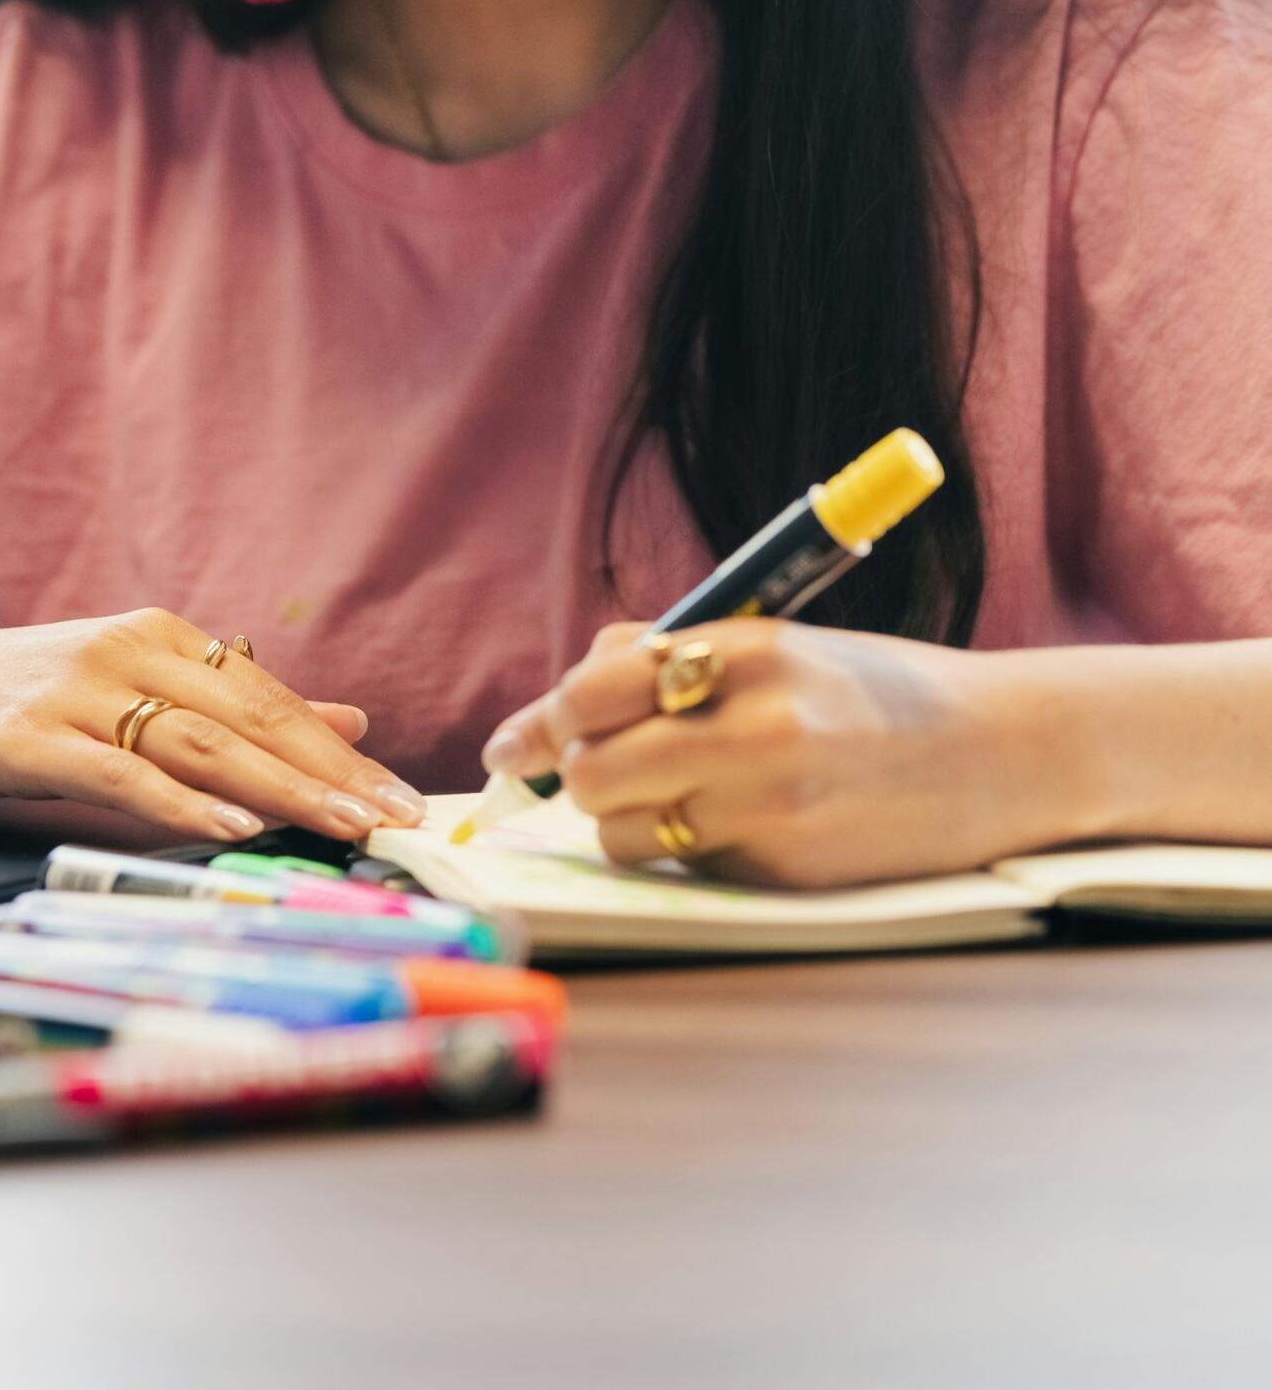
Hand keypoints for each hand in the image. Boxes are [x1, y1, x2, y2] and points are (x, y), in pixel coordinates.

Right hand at [0, 607, 426, 844]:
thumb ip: (235, 714)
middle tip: (401, 821)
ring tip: (342, 825)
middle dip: (333, 775)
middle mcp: (132, 653)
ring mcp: (79, 692)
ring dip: (279, 788)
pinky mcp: (29, 737)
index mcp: (164, 640)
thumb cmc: (16, 697)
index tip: (406, 800)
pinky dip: (178, 801)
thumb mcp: (132, 694)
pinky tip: (229, 827)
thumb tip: (350, 724)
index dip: (340, 752)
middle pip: (250, 719)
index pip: (271, 699)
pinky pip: (118, 771)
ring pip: (199, 743)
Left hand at [480, 619, 1078, 888]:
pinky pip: (685, 867)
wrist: (996, 754)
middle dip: (578, 773)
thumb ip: (669, 657)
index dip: (550, 715)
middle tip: (596, 768)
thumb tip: (555, 706)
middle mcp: (758, 729)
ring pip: (624, 832)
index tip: (521, 742)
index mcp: (752, 650)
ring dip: (628, 820)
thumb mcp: (776, 643)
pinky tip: (734, 824)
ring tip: (676, 795)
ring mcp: (773, 809)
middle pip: (594, 770)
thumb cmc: (870, 692)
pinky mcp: (786, 873)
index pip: (599, 683)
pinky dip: (685, 849)